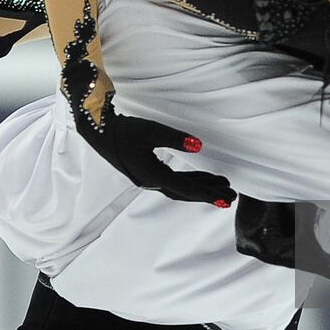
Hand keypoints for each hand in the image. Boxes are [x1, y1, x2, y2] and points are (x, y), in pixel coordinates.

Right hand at [76, 96, 236, 206]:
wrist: (99, 132)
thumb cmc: (124, 131)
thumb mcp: (151, 131)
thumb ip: (176, 139)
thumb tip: (199, 146)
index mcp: (153, 176)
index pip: (186, 188)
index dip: (208, 193)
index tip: (225, 199)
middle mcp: (151, 182)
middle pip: (185, 192)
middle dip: (208, 194)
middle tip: (230, 197)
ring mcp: (148, 179)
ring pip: (179, 188)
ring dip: (200, 187)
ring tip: (221, 186)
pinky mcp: (146, 172)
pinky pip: (173, 182)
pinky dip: (189, 181)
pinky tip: (200, 177)